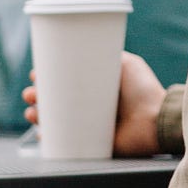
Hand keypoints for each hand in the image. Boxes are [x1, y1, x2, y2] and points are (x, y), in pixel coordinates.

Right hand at [22, 52, 165, 156]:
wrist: (156, 120)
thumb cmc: (145, 91)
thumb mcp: (126, 63)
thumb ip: (107, 52)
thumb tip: (84, 42)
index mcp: (95, 88)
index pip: (65, 82)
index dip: (47, 78)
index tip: (35, 75)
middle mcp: (90, 106)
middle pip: (55, 101)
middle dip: (37, 97)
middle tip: (31, 94)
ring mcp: (90, 126)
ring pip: (55, 121)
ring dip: (38, 116)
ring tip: (33, 113)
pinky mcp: (92, 145)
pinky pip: (65, 143)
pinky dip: (50, 140)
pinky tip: (42, 134)